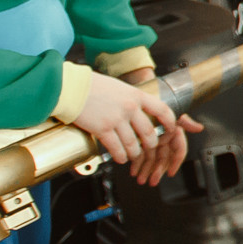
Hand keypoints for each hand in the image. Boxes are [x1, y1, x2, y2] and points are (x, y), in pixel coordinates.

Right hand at [78, 73, 200, 185]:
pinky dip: (120, 157)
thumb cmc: (92, 86)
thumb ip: (131, 99)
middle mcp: (130, 107)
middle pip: (149, 133)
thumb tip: (140, 111)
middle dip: (150, 145)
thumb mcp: (119, 88)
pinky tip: (119, 157)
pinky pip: (117, 149)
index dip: (170, 123)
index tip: (170, 130)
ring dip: (134, 154)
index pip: (163, 110)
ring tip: (131, 155)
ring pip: (133, 145)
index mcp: (136, 95)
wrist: (72, 87)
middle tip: (146, 148)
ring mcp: (117, 119)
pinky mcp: (103, 129)